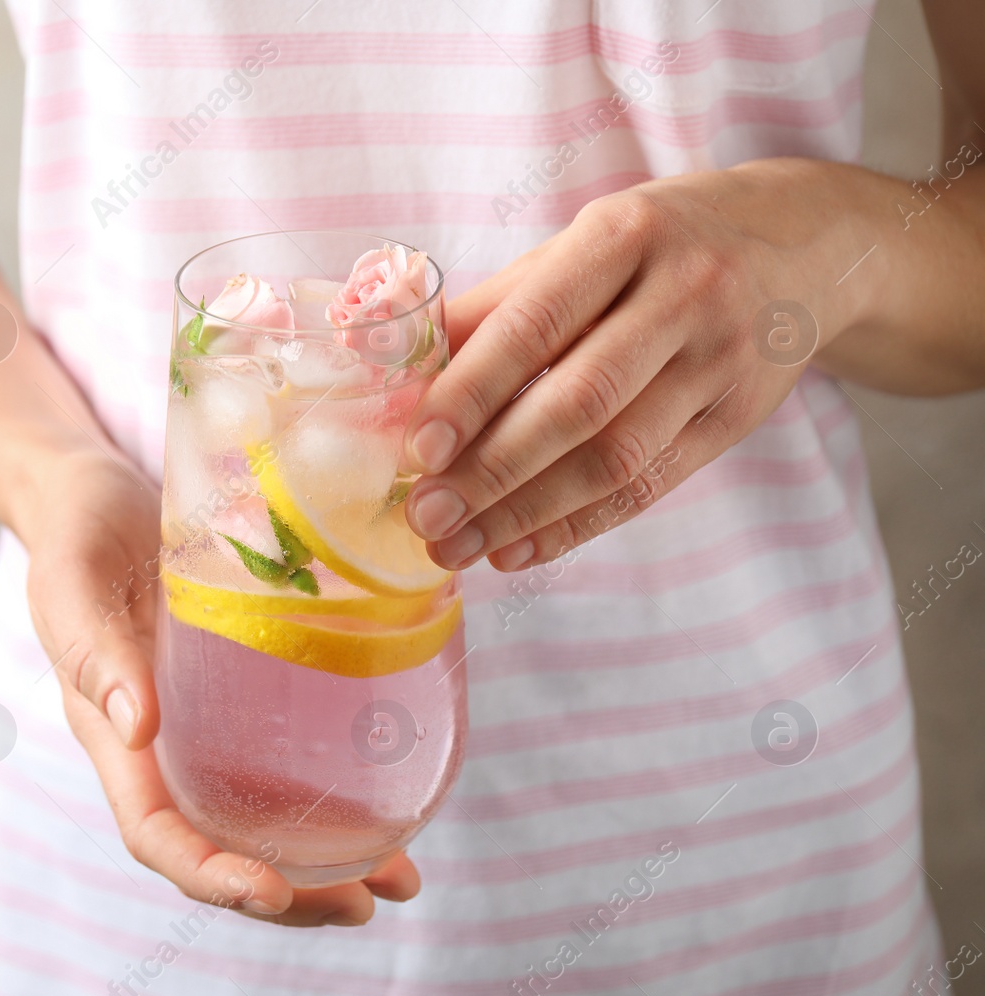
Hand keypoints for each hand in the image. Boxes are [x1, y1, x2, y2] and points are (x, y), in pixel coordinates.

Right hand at [22, 451, 419, 924]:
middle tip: (366, 904)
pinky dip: (338, 796)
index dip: (210, 874)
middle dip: (289, 894)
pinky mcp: (243, 696)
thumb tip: (137, 726)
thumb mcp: (74, 581)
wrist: (96, 495)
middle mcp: (163, 750)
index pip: (157, 833)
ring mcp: (205, 729)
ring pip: (262, 822)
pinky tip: (394, 803)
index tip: (272, 892)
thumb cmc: (77, 536)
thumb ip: (94, 649)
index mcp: (115, 738)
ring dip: (327, 862)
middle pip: (220, 849)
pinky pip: (288, 762)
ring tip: (400, 881)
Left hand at [403, 159, 867, 571]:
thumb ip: (496, 304)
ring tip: (457, 548)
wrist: (807, 244)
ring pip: (617, 458)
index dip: (473, 393)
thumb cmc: (660, 245)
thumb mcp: (583, 244)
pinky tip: (517, 548)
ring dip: (527, 513)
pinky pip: (650, 486)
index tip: (418, 448)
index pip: (536, 325)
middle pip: (580, 404)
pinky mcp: (738, 420)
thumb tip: (398, 364)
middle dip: (493, 470)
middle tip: (427, 517)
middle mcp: (684, 296)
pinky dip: (576, 526)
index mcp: (625, 236)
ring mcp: (721, 363)